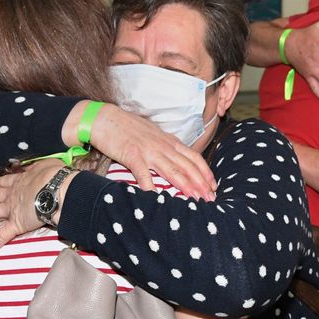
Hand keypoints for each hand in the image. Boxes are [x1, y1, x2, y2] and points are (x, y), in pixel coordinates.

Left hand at [0, 159, 66, 257]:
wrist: (57, 189)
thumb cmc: (55, 176)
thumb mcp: (45, 164)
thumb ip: (37, 166)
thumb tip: (32, 165)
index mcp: (19, 181)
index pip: (1, 183)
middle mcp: (10, 196)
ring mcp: (11, 210)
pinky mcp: (16, 225)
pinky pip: (0, 237)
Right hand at [90, 105, 215, 200]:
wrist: (105, 118)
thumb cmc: (128, 128)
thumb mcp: (154, 135)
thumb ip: (167, 147)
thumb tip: (179, 160)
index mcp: (169, 141)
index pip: (194, 157)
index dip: (206, 172)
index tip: (213, 186)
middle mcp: (163, 146)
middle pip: (187, 166)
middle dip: (201, 183)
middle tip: (211, 199)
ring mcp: (148, 150)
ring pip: (172, 170)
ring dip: (186, 186)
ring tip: (196, 199)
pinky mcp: (132, 155)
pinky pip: (143, 173)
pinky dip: (151, 186)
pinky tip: (157, 198)